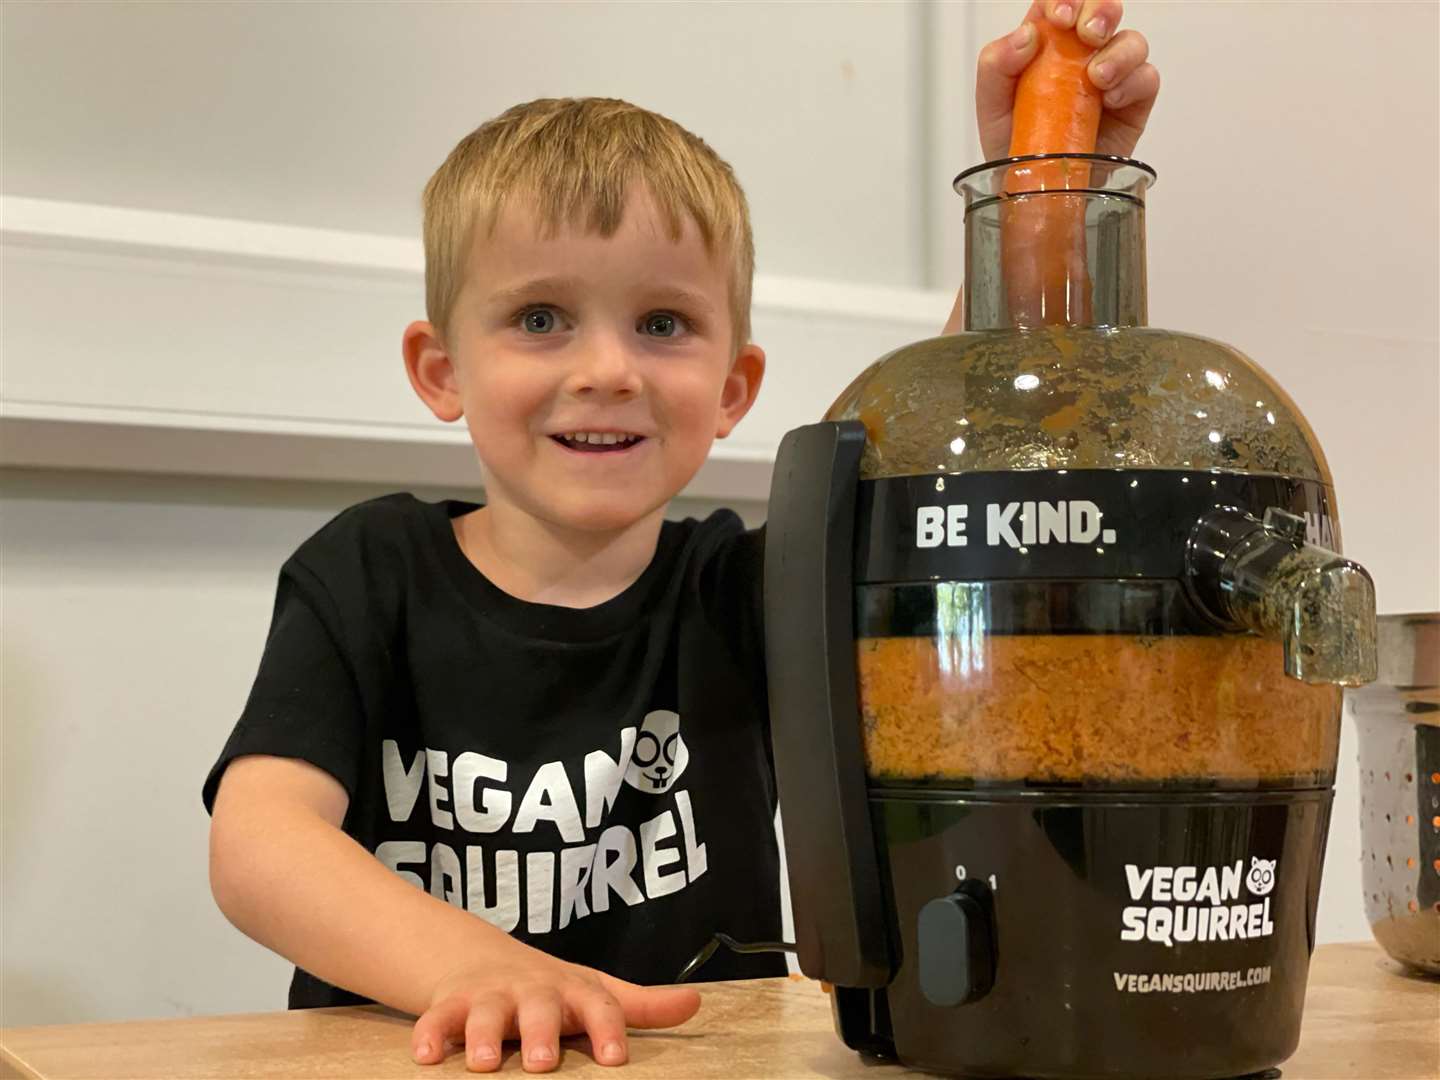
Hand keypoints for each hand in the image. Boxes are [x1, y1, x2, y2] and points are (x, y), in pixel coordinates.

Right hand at [411, 946, 701, 1071]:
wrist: (482, 956)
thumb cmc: (551, 989)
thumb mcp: (596, 991)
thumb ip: (642, 1005)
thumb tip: (695, 1003)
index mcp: (572, 991)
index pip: (598, 1004)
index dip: (609, 1029)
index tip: (616, 1059)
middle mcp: (531, 990)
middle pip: (538, 1007)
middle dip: (539, 1033)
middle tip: (542, 1062)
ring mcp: (489, 995)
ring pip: (483, 1012)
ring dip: (480, 1036)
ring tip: (481, 1064)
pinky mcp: (450, 1004)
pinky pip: (436, 1017)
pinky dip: (429, 1033)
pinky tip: (425, 1056)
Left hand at [976, 0, 1159, 159]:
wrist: (1032, 191)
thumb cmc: (1012, 145)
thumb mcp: (990, 104)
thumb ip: (996, 64)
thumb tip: (1027, 36)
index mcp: (1046, 44)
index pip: (1062, 2)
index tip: (1058, 19)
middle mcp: (1081, 55)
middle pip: (1103, 10)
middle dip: (1101, 10)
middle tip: (1087, 34)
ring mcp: (1111, 77)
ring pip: (1132, 41)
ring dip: (1118, 52)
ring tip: (1096, 78)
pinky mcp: (1132, 104)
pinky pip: (1147, 78)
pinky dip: (1133, 82)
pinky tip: (1111, 98)